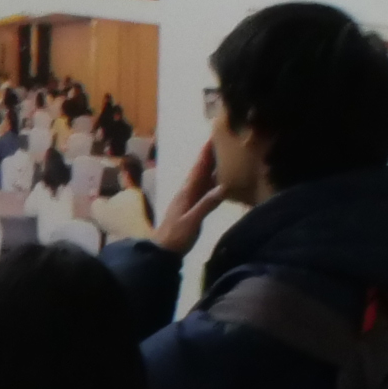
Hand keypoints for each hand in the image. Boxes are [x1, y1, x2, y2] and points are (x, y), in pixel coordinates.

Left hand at [153, 138, 223, 254]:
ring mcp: (188, 199)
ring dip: (211, 166)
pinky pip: (203, 189)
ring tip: (224, 156)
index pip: (198, 169)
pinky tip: (219, 180)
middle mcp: (187, 192)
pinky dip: (212, 181)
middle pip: (200, 170)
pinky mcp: (191, 207)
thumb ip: (206, 205)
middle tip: (222, 141)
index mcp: (186, 192)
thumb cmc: (177, 236)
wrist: (164, 251)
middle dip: (209, 155)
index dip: (205, 154)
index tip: (212, 137)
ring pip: (202, 178)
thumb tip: (223, 187)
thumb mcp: (192, 221)